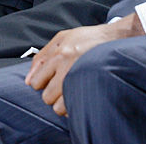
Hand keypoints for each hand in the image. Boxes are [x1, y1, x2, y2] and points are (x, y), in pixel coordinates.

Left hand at [25, 15, 141, 115]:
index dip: (40, 83)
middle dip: (51, 95)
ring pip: (60, 107)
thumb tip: (28, 81)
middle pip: (47, 97)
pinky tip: (80, 95)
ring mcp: (80, 78)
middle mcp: (68, 67)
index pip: (36, 82)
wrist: (116, 38)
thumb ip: (42, 57)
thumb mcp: (62, 38)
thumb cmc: (88, 38)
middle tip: (61, 86)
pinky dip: (76, 106)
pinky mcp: (93, 87)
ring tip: (71, 92)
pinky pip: (76, 108)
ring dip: (63, 103)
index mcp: (58, 55)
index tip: (48, 81)